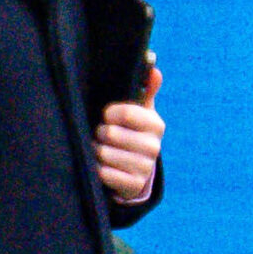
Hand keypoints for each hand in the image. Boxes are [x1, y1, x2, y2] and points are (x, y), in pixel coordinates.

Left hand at [96, 64, 165, 202]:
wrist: (135, 172)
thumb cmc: (131, 133)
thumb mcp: (139, 112)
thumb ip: (145, 90)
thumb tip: (154, 68)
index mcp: (156, 125)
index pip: (125, 112)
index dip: (109, 114)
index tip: (108, 116)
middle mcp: (154, 146)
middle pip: (110, 134)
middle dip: (100, 135)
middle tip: (104, 137)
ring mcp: (145, 168)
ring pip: (103, 153)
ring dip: (96, 152)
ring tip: (102, 151)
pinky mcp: (133, 185)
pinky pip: (103, 173)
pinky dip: (97, 170)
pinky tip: (103, 167)